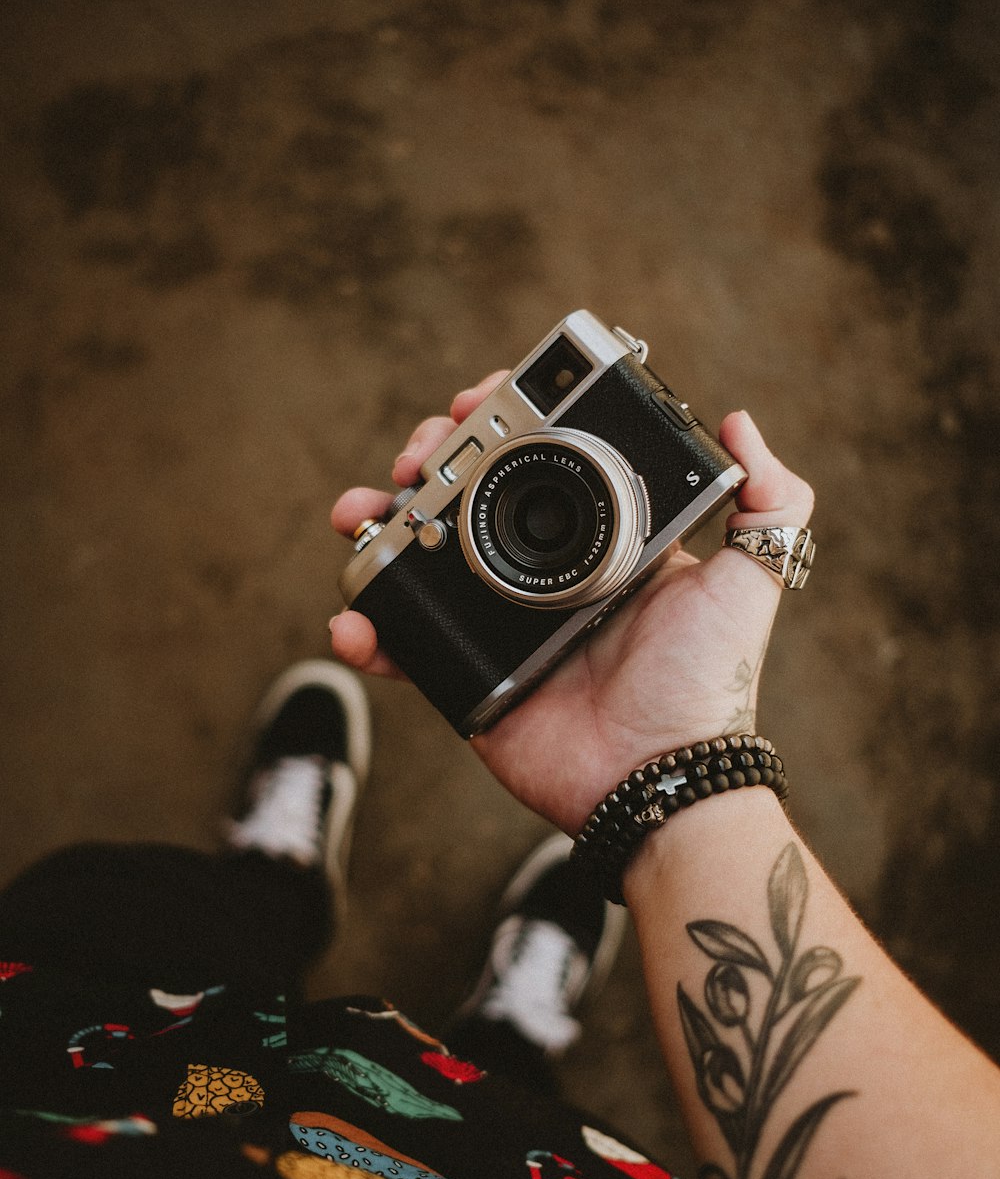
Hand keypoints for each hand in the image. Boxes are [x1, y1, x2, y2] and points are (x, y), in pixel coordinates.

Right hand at [331, 373, 812, 833]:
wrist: (661, 774)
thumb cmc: (707, 680)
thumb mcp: (751, 579)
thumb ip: (768, 500)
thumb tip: (739, 420)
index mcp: (600, 542)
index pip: (538, 462)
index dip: (498, 425)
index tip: (475, 404)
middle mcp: (544, 576)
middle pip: (466, 497)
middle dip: (427, 462)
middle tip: (417, 460)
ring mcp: (498, 625)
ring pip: (421, 559)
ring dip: (376, 526)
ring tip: (357, 515)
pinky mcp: (467, 678)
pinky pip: (404, 646)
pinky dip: (366, 631)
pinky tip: (351, 619)